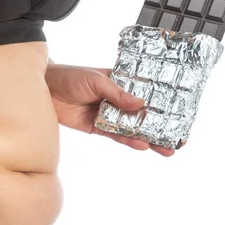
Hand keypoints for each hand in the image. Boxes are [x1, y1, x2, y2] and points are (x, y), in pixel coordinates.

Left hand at [45, 63, 178, 156]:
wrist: (44, 89)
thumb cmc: (69, 76)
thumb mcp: (95, 79)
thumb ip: (117, 93)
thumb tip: (140, 103)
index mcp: (121, 82)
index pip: (146, 93)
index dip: (162, 103)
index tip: (180, 113)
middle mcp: (117, 100)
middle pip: (143, 115)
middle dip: (160, 126)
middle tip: (178, 138)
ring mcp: (108, 114)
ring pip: (132, 128)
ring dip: (148, 138)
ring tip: (166, 148)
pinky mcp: (97, 127)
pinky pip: (116, 135)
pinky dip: (129, 141)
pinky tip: (142, 145)